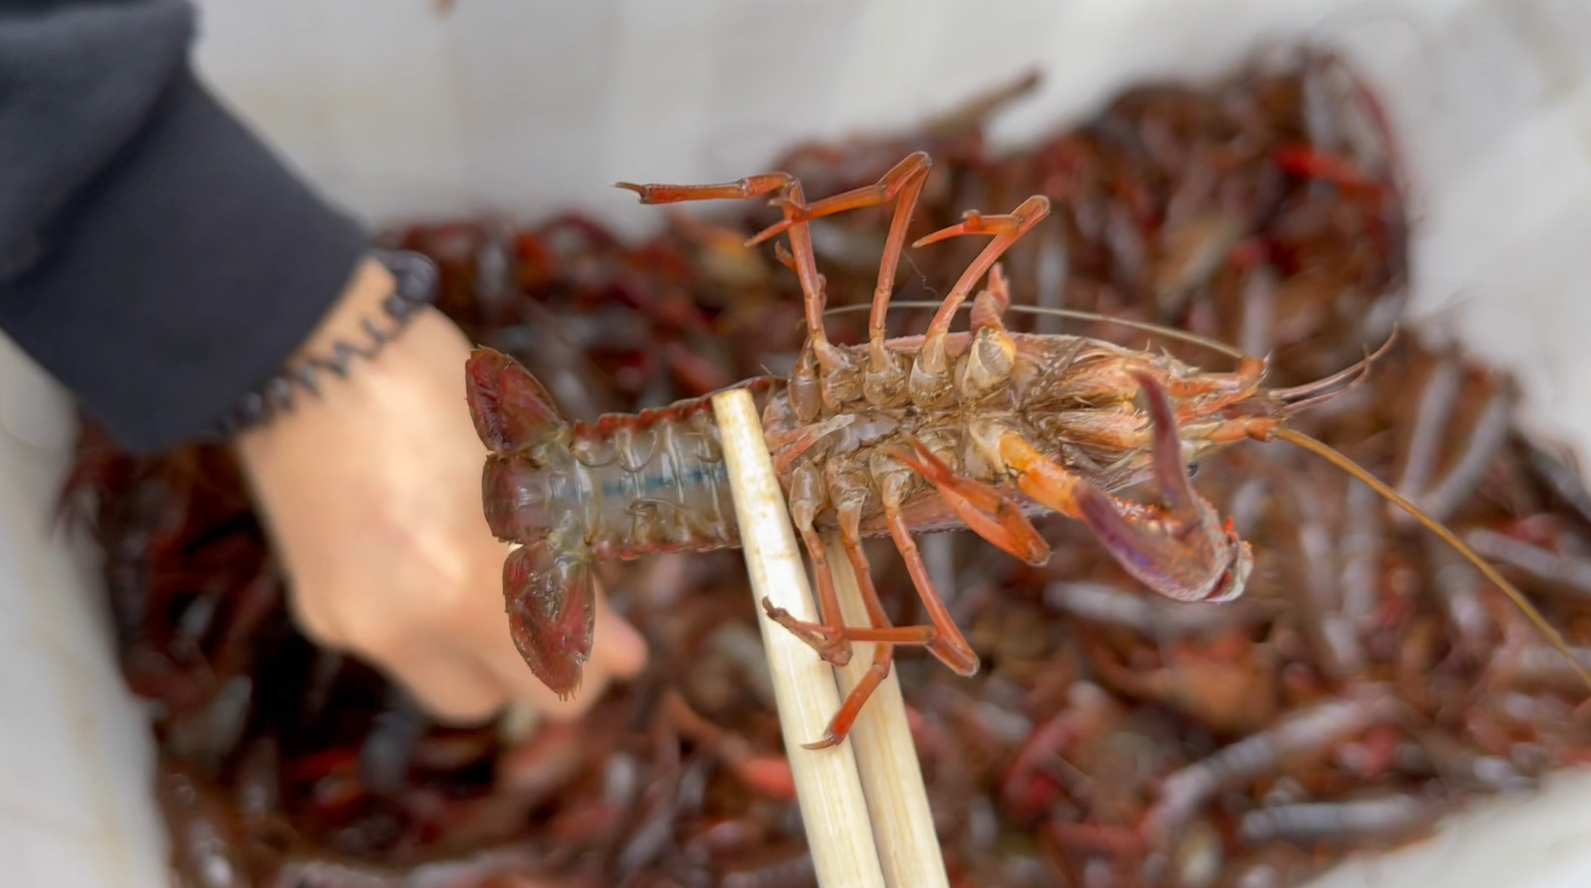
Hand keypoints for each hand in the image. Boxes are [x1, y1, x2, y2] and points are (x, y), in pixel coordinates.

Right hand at [235, 256, 647, 722]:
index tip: (624, 648)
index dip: (598, 666)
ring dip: (475, 644)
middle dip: (530, 666)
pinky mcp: (315, 604)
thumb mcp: (529, 470)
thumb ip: (570, 567)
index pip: (555, 681)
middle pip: (490, 699)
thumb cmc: (432, 386)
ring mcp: (350, 620)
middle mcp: (404, 625)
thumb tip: (624, 655)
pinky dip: (425, 615)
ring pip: (436, 675)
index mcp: (469, 584)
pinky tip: (436, 549)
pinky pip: (392, 641)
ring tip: (495, 566)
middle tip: (563, 610)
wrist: (299, 346)